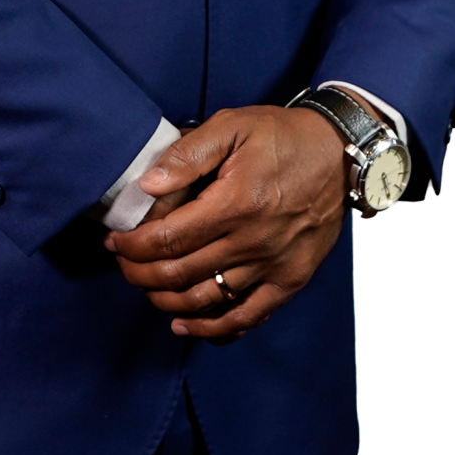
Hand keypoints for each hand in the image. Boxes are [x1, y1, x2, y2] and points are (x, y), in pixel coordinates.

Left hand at [104, 104, 348, 341]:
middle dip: (141, 274)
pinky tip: (186, 325)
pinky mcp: (291, 279)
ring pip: (207, 301)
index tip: (115, 242)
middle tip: (123, 265)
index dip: (134, 246)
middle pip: (181, 274)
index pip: (169, 238)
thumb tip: (149, 185)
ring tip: (147, 289)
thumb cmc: (283, 136)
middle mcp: (253, 241)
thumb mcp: (233, 125)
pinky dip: (213, 329)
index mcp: (235, 203)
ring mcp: (274, 265)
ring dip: (167, 301)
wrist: (340, 153)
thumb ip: (188, 154)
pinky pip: (248, 316)